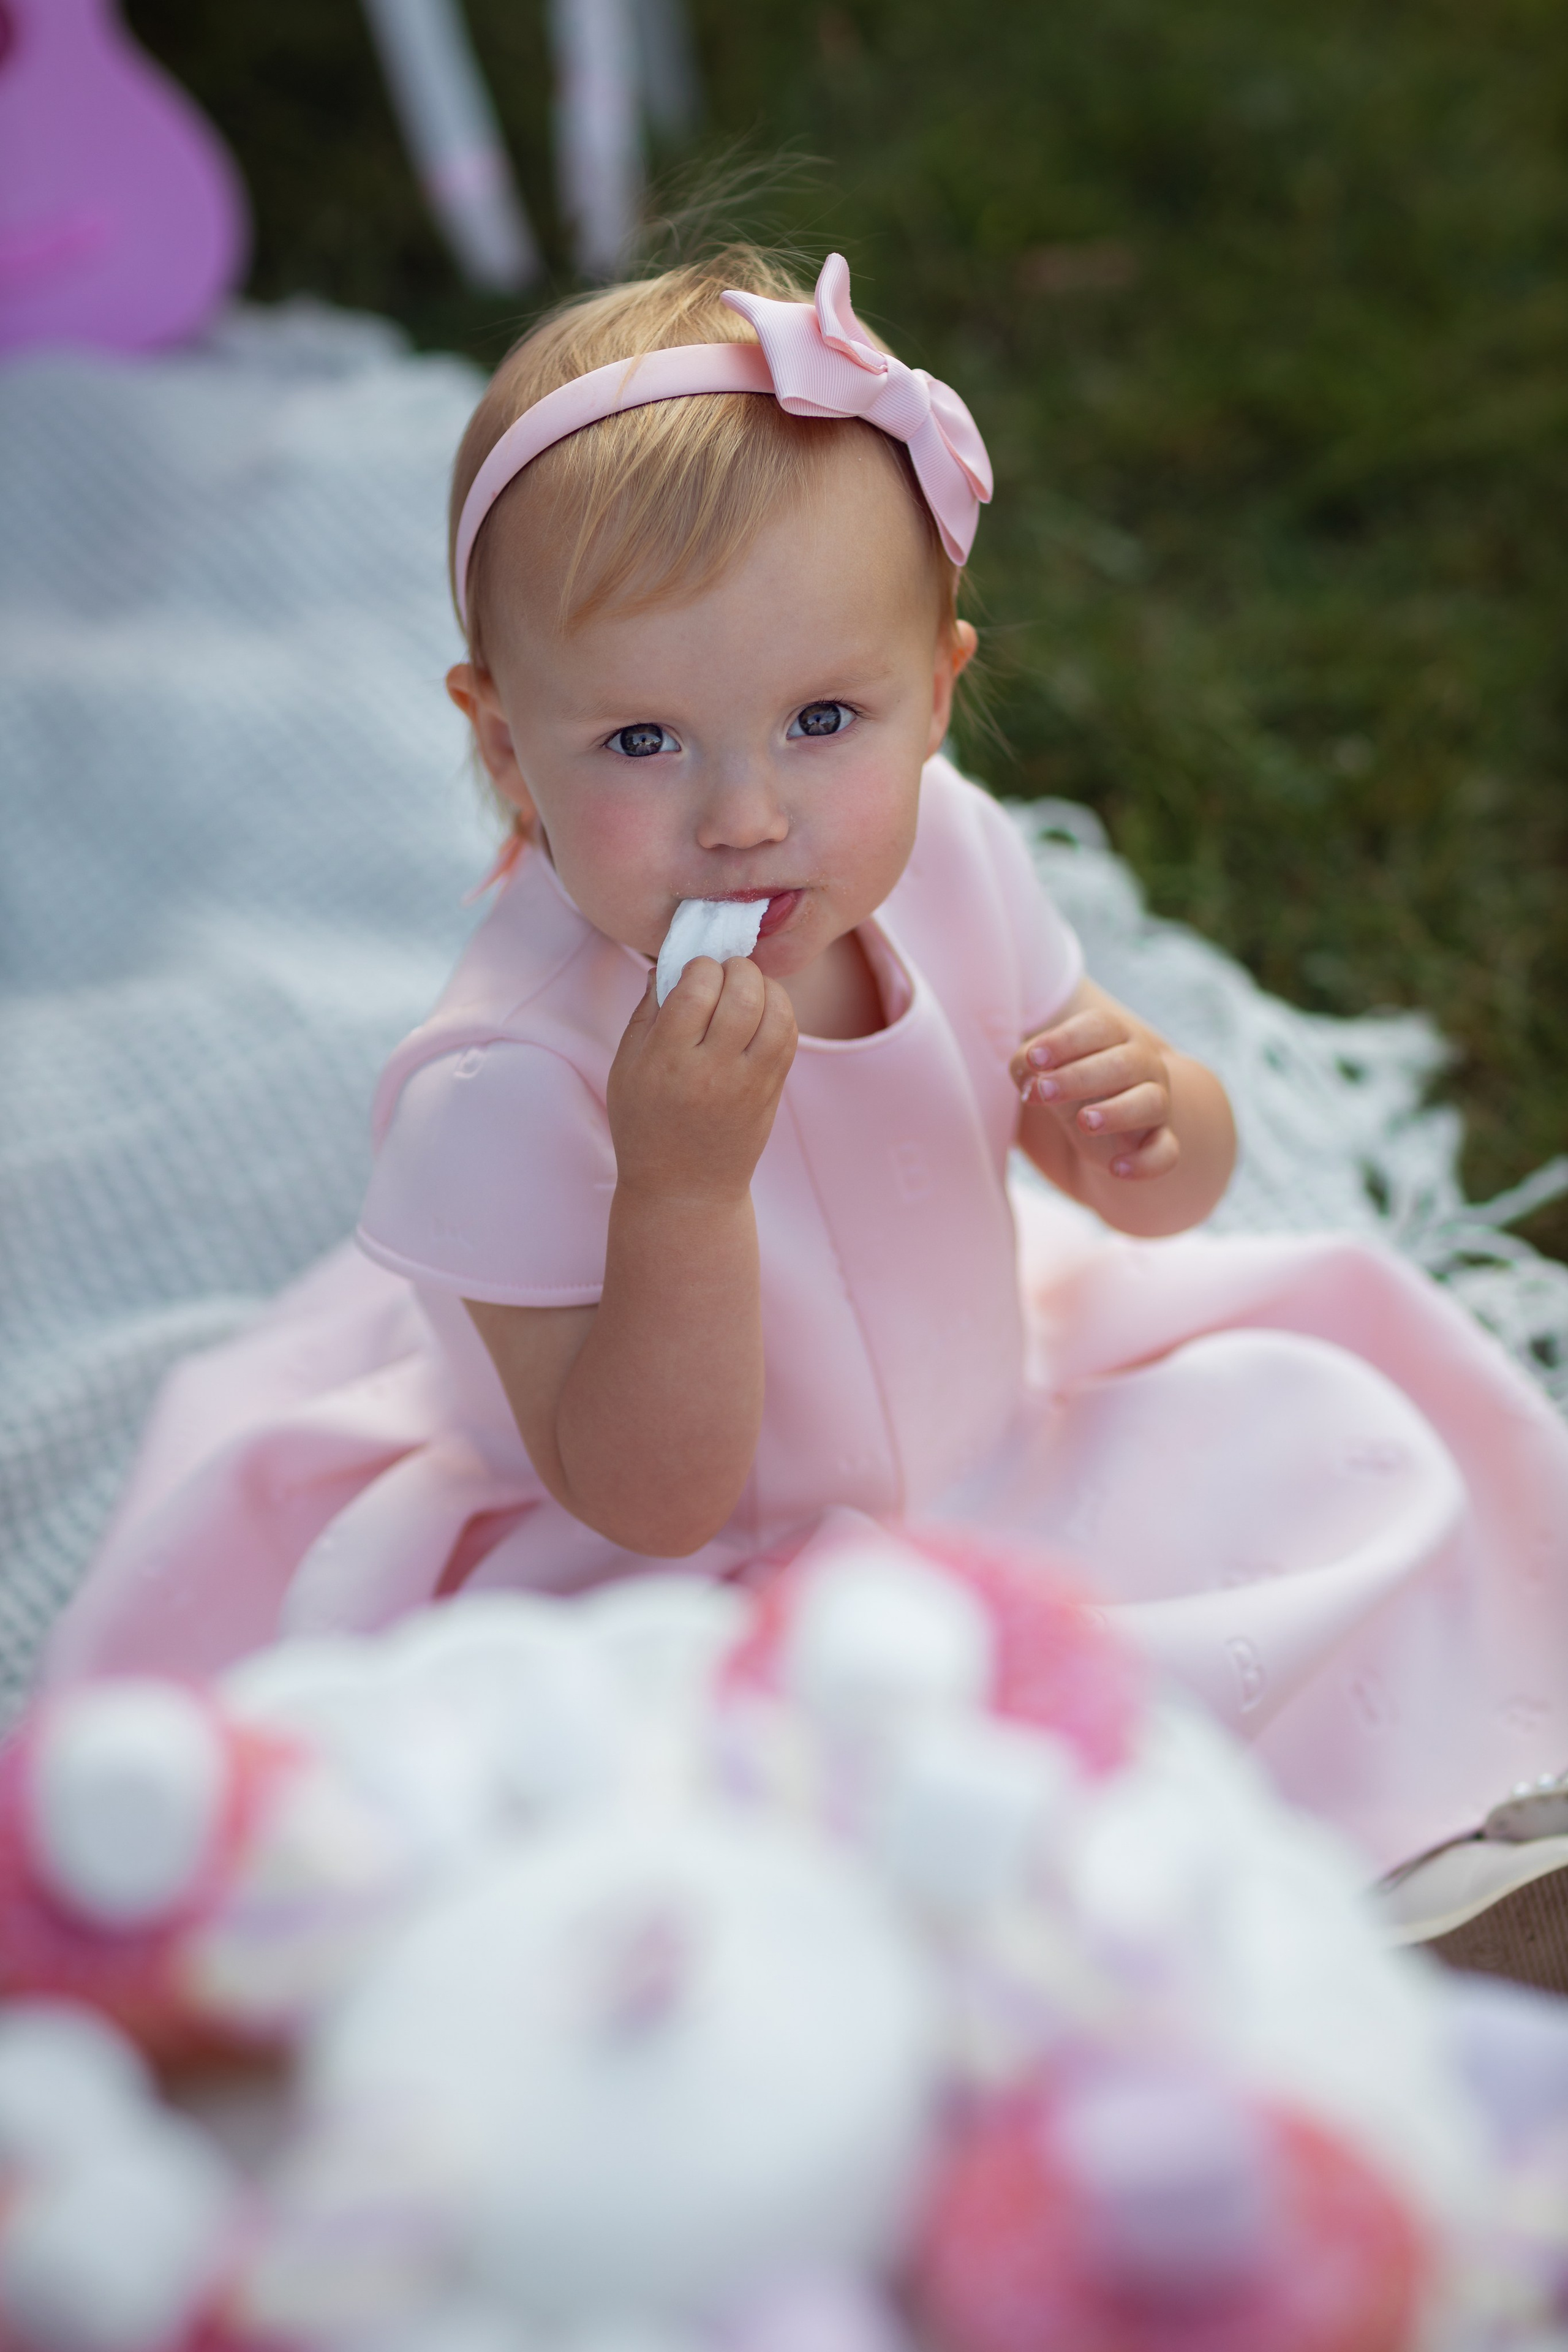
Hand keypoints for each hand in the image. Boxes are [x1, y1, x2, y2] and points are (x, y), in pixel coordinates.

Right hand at [608, 955, 796, 1207]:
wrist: (684, 1189)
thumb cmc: (646, 1125)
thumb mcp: (625, 1070)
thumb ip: (645, 1014)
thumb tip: (666, 965)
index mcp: (667, 1061)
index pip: (696, 988)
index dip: (699, 966)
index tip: (694, 973)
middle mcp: (711, 1070)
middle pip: (743, 993)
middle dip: (736, 968)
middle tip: (725, 974)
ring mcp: (748, 1083)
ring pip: (776, 1011)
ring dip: (765, 986)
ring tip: (747, 988)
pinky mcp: (771, 1092)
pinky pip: (789, 1036)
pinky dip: (781, 1011)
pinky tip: (762, 1012)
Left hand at [1010, 995, 1178, 1181]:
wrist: (1103, 1119)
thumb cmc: (1068, 1081)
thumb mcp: (1043, 1069)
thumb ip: (1027, 1064)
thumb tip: (1027, 1079)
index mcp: (1114, 1036)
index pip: (1099, 1027)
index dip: (1066, 1040)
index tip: (1034, 1058)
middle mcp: (1143, 1064)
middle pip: (1124, 1063)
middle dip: (1080, 1077)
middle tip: (1043, 1091)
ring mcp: (1156, 1102)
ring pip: (1151, 1102)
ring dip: (1118, 1112)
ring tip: (1084, 1121)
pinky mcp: (1158, 1141)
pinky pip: (1165, 1152)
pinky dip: (1145, 1162)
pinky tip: (1116, 1169)